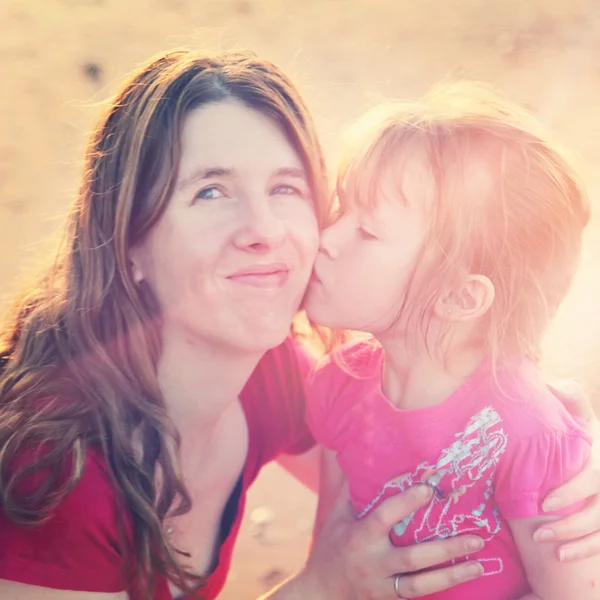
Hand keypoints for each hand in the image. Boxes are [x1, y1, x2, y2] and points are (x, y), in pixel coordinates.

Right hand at [303, 482, 483, 598]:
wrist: (320, 591)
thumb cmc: (331, 545)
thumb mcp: (337, 516)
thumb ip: (351, 489)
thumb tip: (358, 456)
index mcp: (359, 536)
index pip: (385, 517)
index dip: (406, 502)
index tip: (430, 488)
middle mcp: (372, 562)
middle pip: (413, 558)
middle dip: (446, 549)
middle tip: (476, 538)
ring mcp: (381, 585)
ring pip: (421, 584)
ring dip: (452, 574)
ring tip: (480, 563)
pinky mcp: (388, 599)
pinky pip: (417, 595)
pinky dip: (441, 587)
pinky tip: (463, 578)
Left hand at [535, 380, 599, 560]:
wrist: (597, 454)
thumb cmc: (586, 434)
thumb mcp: (583, 413)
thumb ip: (570, 396)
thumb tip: (550, 385)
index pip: (595, 479)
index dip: (572, 492)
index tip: (544, 503)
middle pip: (599, 512)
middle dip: (569, 525)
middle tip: (537, 532)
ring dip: (576, 543)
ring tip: (547, 547)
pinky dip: (586, 551)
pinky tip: (561, 557)